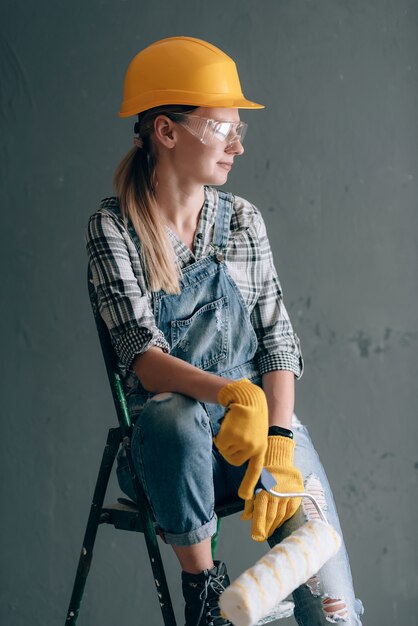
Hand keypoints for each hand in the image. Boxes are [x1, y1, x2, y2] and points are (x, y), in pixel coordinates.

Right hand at [214, 379, 267, 499]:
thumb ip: (253, 447)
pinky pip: (220, 444)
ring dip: (225, 441)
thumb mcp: (257, 432)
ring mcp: (243, 442)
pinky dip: (219, 436)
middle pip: (234, 460)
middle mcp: (254, 448)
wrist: (247, 397)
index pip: (256, 470)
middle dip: (231, 450)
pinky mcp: (233, 435)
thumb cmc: (251, 415)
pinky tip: (228, 425)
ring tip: (234, 427)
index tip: (244, 496)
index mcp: (261, 448)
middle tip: (236, 435)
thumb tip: (247, 462)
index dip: (249, 484)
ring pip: (226, 451)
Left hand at [241, 435, 302, 540]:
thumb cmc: (263, 472)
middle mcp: (277, 494)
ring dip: (274, 526)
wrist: (279, 459)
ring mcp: (288, 496)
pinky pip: (289, 512)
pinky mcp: (296, 496)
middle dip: (265, 529)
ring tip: (268, 531)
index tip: (256, 537)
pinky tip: (278, 523)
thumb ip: (249, 502)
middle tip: (261, 537)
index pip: (261, 514)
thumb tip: (245, 518)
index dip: (258, 527)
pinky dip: (283, 519)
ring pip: (281, 516)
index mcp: (264, 491)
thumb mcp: (253, 484)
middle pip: (271, 517)